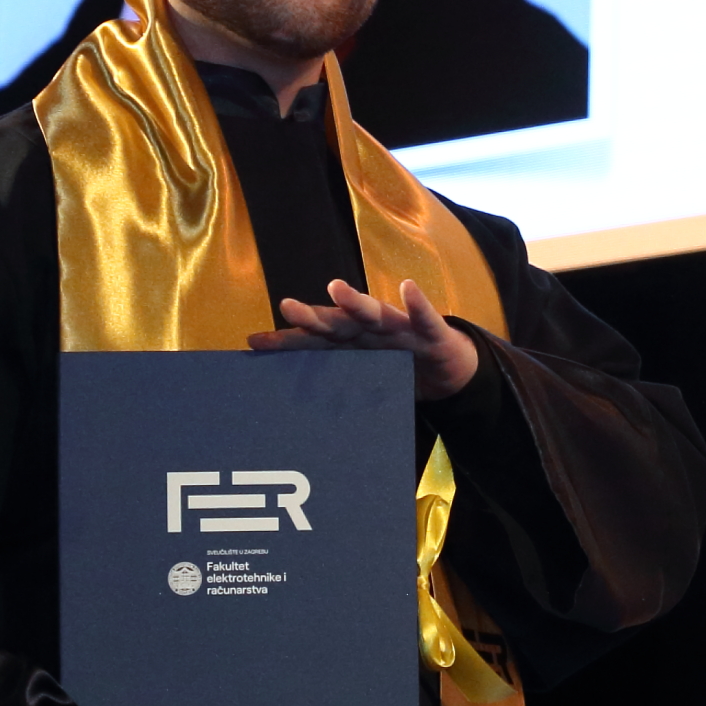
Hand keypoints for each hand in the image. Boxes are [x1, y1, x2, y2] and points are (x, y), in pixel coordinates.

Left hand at [247, 276, 481, 400]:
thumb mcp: (365, 382)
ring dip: (357, 301)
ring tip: (337, 288)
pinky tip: (408, 287)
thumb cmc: (402, 371)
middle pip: (337, 323)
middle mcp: (371, 331)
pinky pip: (425, 318)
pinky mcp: (432, 333)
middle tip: (287, 307)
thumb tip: (292, 417)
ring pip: (375, 315)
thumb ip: (336, 388)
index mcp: (353, 345)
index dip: (287, 342)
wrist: (450, 370)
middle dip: (313, 316)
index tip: (254, 343)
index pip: (314, 342)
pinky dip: (418, 303)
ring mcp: (401, 329)